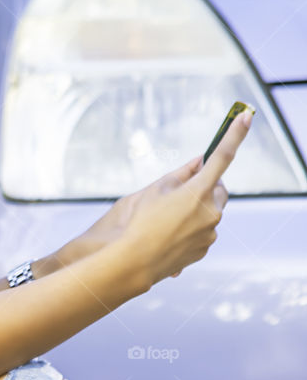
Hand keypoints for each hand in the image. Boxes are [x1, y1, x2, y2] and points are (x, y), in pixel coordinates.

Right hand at [70, 110, 251, 281]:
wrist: (134, 262)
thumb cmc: (139, 223)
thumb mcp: (155, 190)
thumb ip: (181, 173)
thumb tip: (199, 161)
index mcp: (198, 192)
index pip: (221, 157)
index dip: (234, 134)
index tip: (245, 116)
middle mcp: (210, 212)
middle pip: (219, 190)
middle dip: (206, 186)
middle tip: (182, 191)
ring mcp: (210, 232)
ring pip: (210, 212)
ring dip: (197, 210)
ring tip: (167, 220)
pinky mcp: (204, 248)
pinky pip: (204, 231)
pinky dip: (192, 229)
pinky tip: (169, 234)